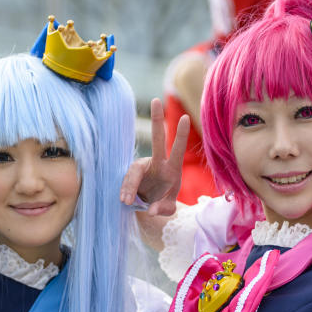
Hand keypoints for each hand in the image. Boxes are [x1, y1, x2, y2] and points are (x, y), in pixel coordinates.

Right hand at [120, 98, 188, 215]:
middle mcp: (157, 162)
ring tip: (127, 201)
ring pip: (134, 173)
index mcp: (172, 169)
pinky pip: (127, 181)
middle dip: (156, 120)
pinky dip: (126, 191)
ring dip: (130, 186)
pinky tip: (126, 201)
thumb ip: (163, 209)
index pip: (178, 150)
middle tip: (156, 100)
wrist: (147, 204)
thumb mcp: (167, 208)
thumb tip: (152, 211)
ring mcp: (143, 166)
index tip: (185, 117)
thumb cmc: (162, 201)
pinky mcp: (131, 173)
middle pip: (157, 139)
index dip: (180, 135)